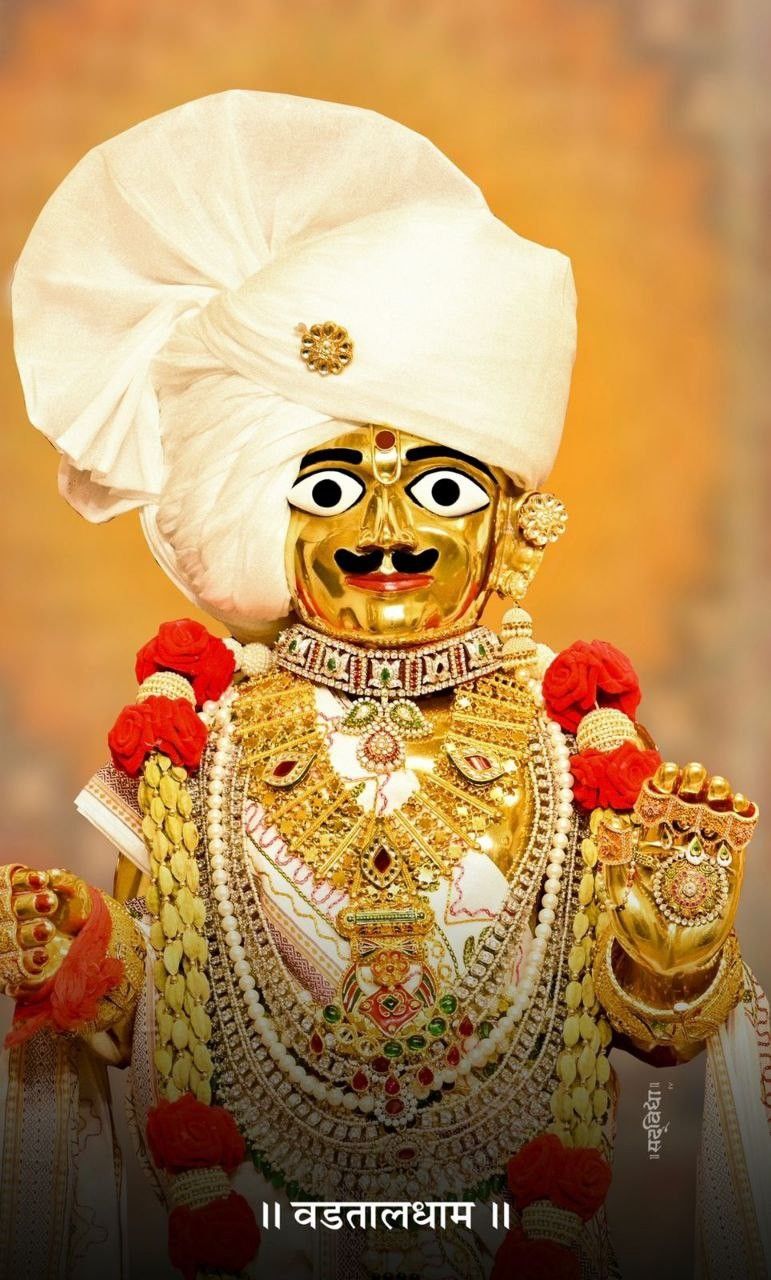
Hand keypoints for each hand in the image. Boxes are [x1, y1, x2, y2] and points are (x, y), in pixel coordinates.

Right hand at [0, 865, 91, 996]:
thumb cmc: (74, 908)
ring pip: (8, 940)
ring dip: (28, 933)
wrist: (83, 940)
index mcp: (14, 893)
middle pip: (7, 911)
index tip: (43, 881)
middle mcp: (7, 917)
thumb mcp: (75, 891)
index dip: (23, 882)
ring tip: (48, 930)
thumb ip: (64, 881)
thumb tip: (52, 876)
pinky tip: (42, 955)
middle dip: (28, 906)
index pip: (8, 883)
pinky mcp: (13, 968)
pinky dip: (27, 961)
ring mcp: (9, 944)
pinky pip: (12, 968)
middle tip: (51, 903)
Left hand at [599, 762, 755, 981]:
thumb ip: (617, 860)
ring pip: (713, 817)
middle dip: (691, 786)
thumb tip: (612, 823)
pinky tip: (742, 806)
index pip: (655, 804)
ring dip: (717, 798)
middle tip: (695, 773)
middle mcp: (677, 844)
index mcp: (648, 842)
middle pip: (686, 804)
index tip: (666, 772)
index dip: (662, 786)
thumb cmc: (637, 928)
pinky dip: (741, 822)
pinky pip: (736, 843)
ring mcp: (704, 857)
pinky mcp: (727, 873)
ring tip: (717, 787)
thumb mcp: (618, 895)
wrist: (668, 962)